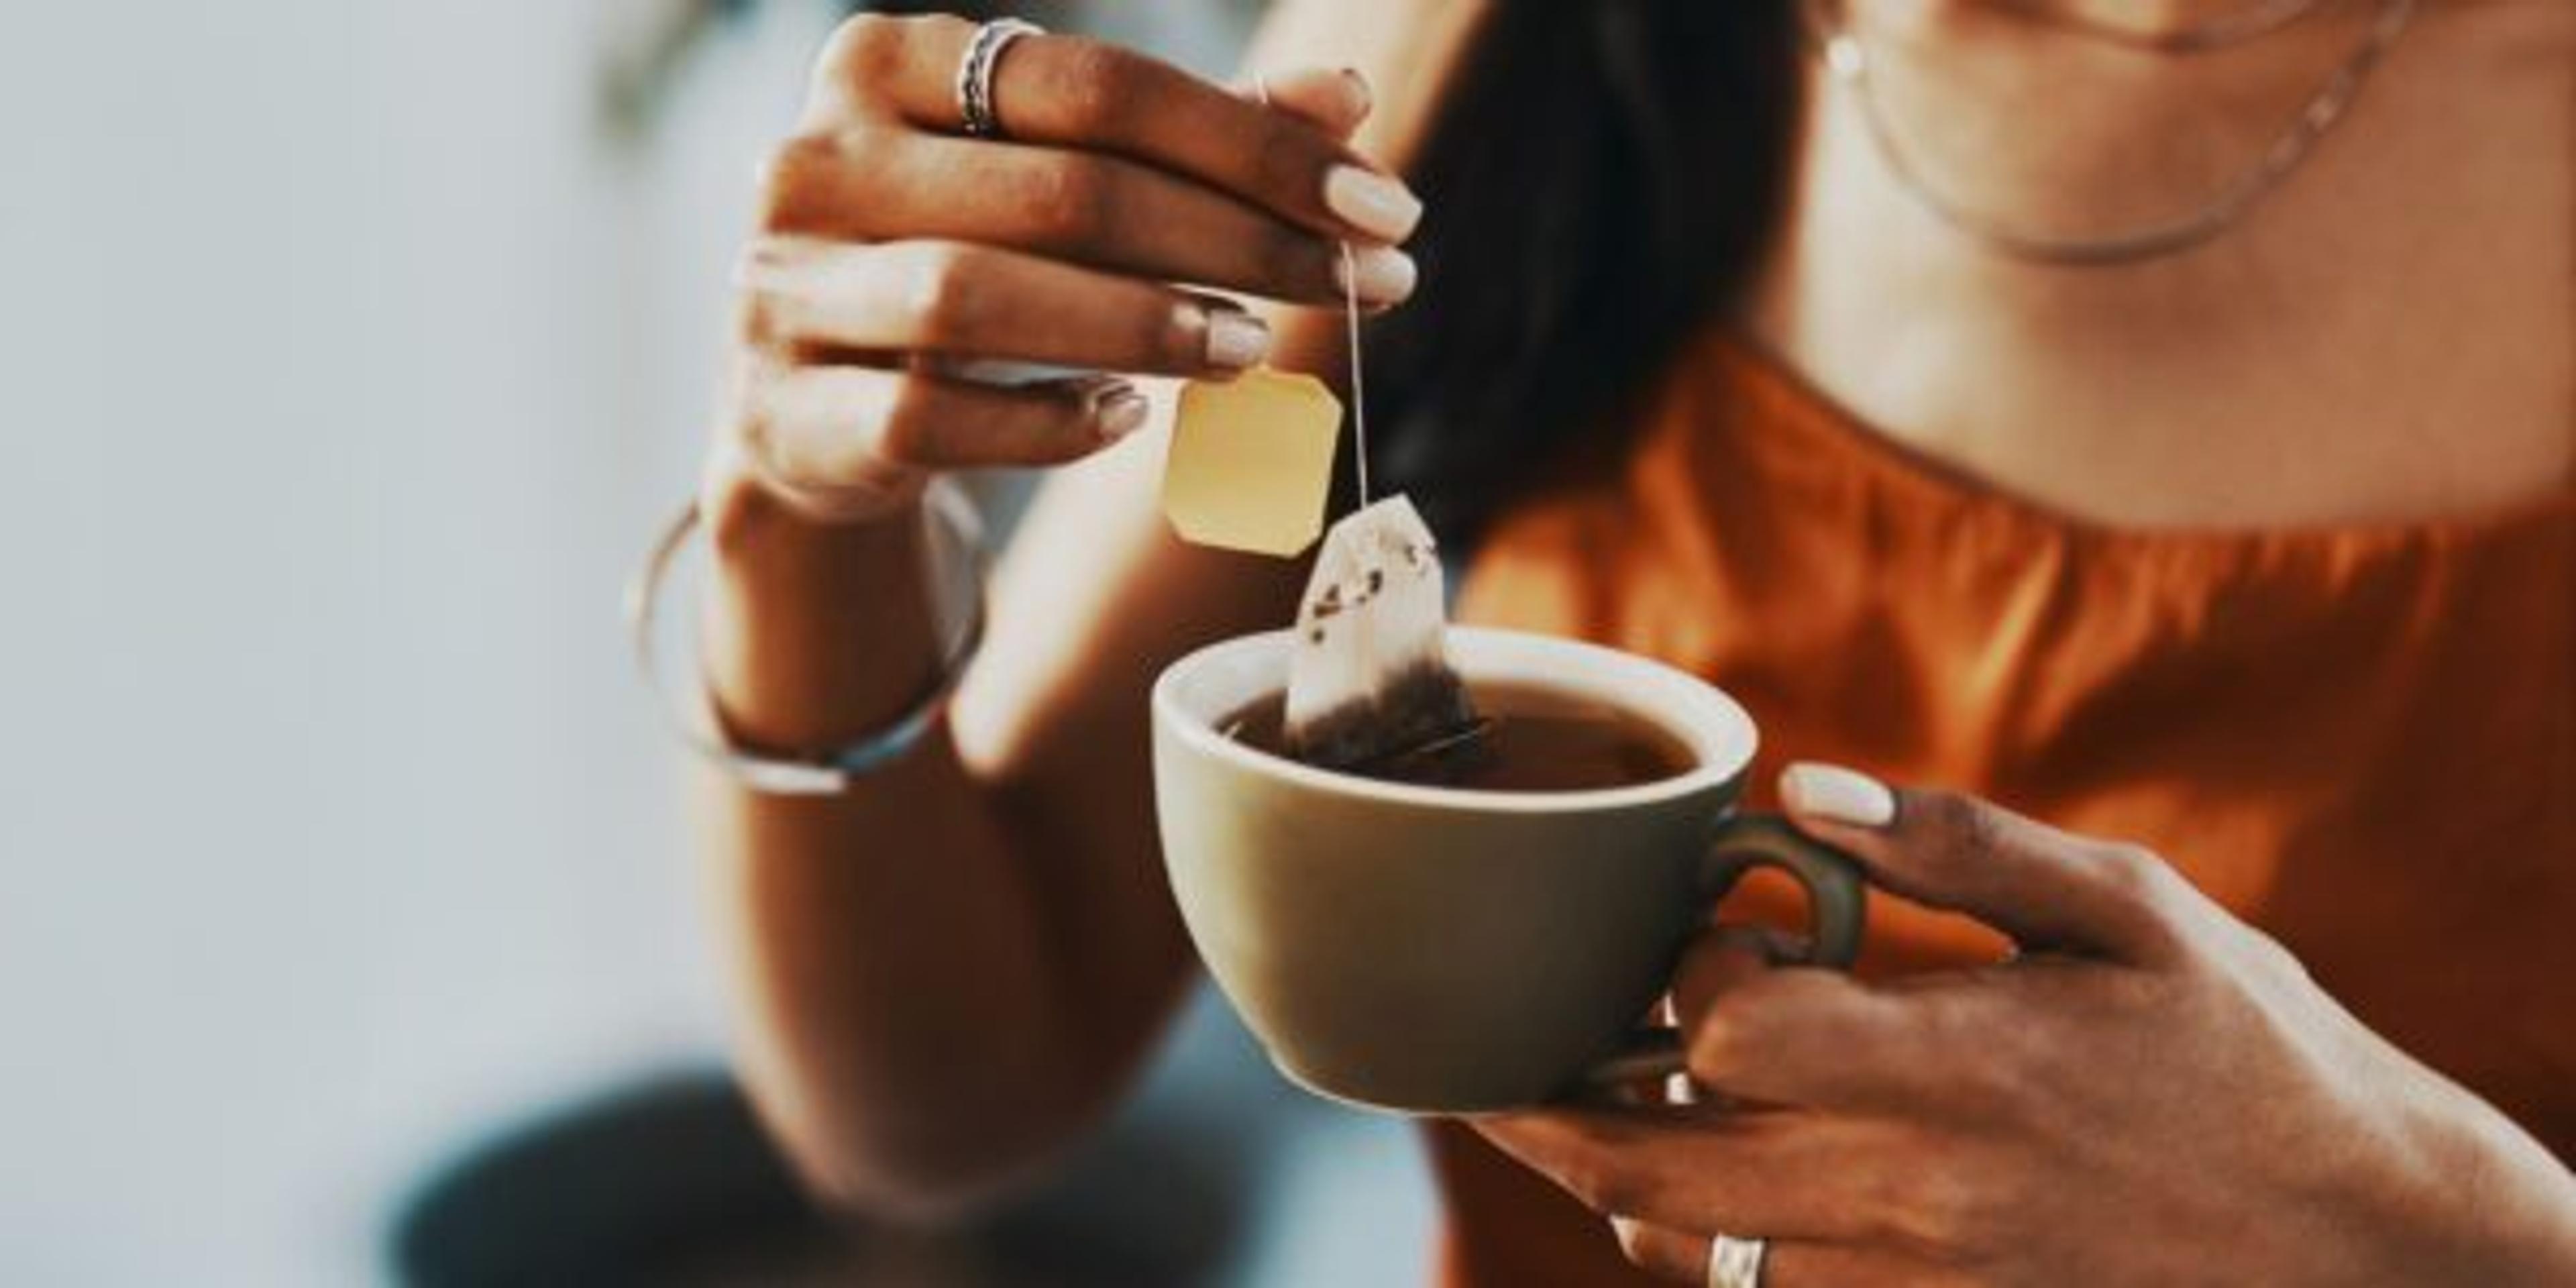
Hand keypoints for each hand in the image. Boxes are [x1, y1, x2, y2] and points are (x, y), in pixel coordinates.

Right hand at [713, 14, 1420, 521]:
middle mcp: (818, 161)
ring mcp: (787, 290)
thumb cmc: (962, 259)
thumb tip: (1347, 97)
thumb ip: (1194, 139)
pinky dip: (1044, 421)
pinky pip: (928, 416)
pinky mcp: (788, 413)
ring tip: (1252, 346)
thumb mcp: (1061, 181)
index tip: (1382, 208)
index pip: (1099, 89)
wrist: (807, 408)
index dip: (1255, 148)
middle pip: (1061, 192)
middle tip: (1356, 286)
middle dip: (1234, 240)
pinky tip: (1129, 416)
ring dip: (1143, 325)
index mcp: (887, 65)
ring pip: (979, 299)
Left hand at [1477, 765, 2575, 1285]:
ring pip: (1694, 1251)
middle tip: (1489, 1067)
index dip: (1682, 971)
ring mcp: (1917, 1272)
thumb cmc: (2246, 1047)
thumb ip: (1960, 846)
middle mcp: (1915, 1185)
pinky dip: (1709, 1242)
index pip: (1725, 1029)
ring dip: (1617, 1180)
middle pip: (1654, 1171)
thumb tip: (1810, 789)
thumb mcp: (2130, 910)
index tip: (1710, 927)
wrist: (2357, 1236)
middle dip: (1546, 1114)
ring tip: (1579, 1110)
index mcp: (1958, 1062)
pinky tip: (1706, 1177)